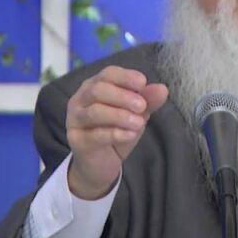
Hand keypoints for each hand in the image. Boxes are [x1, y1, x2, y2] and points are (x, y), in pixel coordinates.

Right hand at [65, 66, 168, 199]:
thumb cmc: (117, 132)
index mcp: (94, 86)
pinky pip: (94, 134)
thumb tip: (162, 89)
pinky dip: (115, 133)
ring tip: (139, 123)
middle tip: (142, 107)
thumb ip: (147, 101)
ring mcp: (75, 120)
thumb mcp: (136, 115)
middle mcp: (80, 100)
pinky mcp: (76, 140)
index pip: (107, 74)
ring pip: (94, 112)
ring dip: (119, 115)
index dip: (125, 76)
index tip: (142, 83)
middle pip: (98, 90)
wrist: (100, 164)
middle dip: (123, 96)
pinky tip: (130, 135)